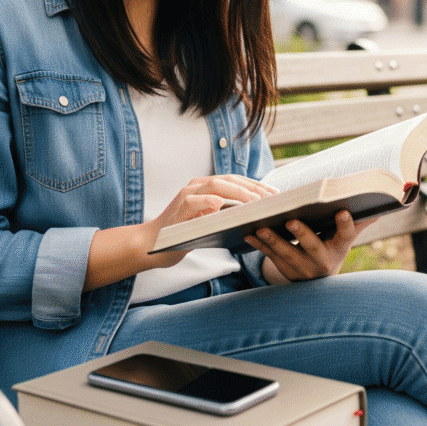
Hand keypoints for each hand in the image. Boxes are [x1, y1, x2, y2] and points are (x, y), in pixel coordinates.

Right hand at [154, 174, 276, 230]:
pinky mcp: (177, 207)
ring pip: (215, 185)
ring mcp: (186, 194)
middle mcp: (197, 186)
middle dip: (252, 188)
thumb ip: (224, 214)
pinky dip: (208, 200)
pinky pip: (194, 201)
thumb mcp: (208, 222)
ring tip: (255, 200)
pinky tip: (221, 204)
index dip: (256, 185)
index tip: (275, 194)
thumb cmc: (183, 234)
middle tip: (271, 198)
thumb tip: (253, 215)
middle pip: (229, 180)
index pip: (236, 181)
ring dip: (237, 192)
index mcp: (206, 187)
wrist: (151, 245)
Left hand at [245, 211, 376, 283]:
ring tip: (259, 226)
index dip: (345, 224)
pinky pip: (271, 257)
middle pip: (312, 246)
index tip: (342, 211)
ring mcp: (303, 268)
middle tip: (291, 220)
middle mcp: (323, 260)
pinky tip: (248, 232)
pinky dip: (259, 245)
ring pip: (287, 253)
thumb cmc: (333, 246)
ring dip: (272, 240)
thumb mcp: (346, 236)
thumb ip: (360, 219)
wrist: (318, 282)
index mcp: (340, 246)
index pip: (347, 234)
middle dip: (302, 234)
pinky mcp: (285, 270)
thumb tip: (386, 200)